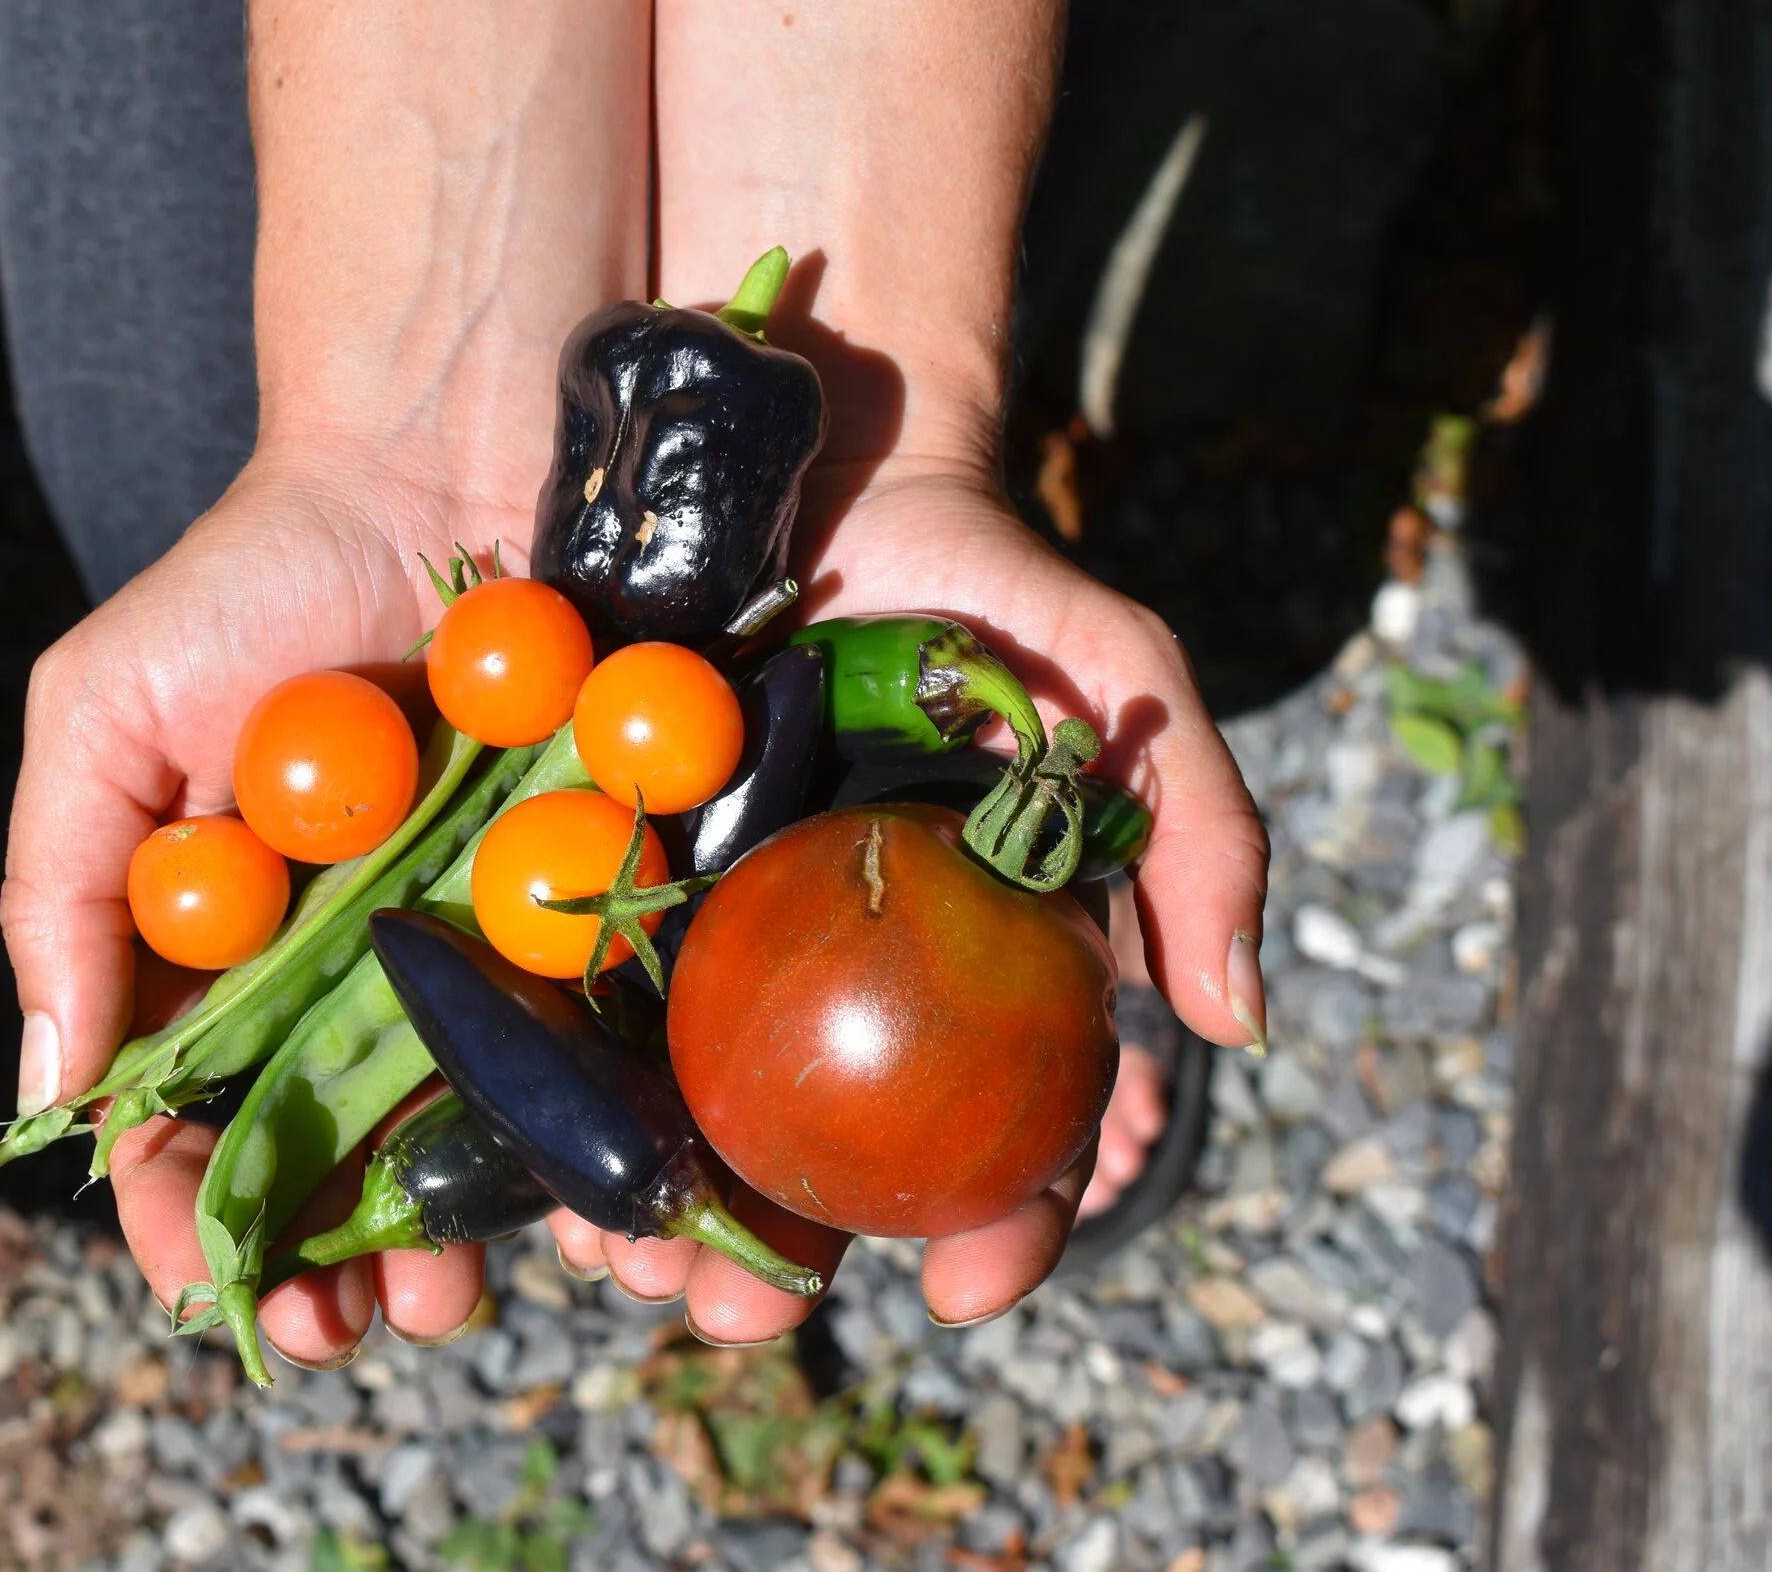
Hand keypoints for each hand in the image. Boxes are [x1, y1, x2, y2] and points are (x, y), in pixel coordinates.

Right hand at [5, 456, 534, 1366]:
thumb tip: (51, 1094)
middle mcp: (360, 978)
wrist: (442, 456)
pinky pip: (611, 1038)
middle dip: (359, 1260)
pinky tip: (617, 1181)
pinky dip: (614, 1119)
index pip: (194, 1129)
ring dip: (487, 1227)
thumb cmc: (252, 580)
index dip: (197, 1222)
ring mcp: (488, 949)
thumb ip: (60, 891)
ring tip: (490, 1276)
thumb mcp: (105, 712)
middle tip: (388, 1316)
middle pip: (350, 1161)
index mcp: (232, 960)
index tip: (222, 1283)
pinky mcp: (607, 901)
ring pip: (484, 1133)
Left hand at [548, 462, 1267, 1335]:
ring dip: (662, 1215)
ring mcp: (721, 939)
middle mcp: (849, 979)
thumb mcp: (1117, 677)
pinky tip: (535, 1155)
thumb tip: (1239, 1023)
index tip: (973, 1285)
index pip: (1013, 1129)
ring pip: (694, 1115)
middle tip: (748, 1314)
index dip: (1007, 1222)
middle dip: (789, 1262)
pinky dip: (558, 1096)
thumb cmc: (983, 579)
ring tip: (633, 1266)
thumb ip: (1197, 830)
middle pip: (827, 1157)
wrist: (820, 459)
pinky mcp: (605, 881)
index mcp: (975, 967)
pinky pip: (579, 1013)